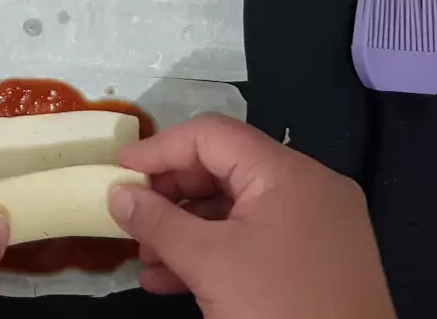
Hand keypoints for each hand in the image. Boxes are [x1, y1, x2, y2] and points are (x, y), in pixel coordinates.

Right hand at [108, 114, 395, 318]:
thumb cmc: (278, 308)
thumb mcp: (208, 263)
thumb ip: (157, 222)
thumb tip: (118, 193)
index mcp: (289, 174)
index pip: (213, 136)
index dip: (160, 148)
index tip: (117, 170)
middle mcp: (310, 188)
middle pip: (225, 169)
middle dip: (171, 195)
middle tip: (130, 219)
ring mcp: (319, 226)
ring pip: (238, 209)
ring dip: (187, 229)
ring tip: (145, 258)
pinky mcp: (318, 261)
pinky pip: (258, 239)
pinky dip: (216, 251)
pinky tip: (173, 280)